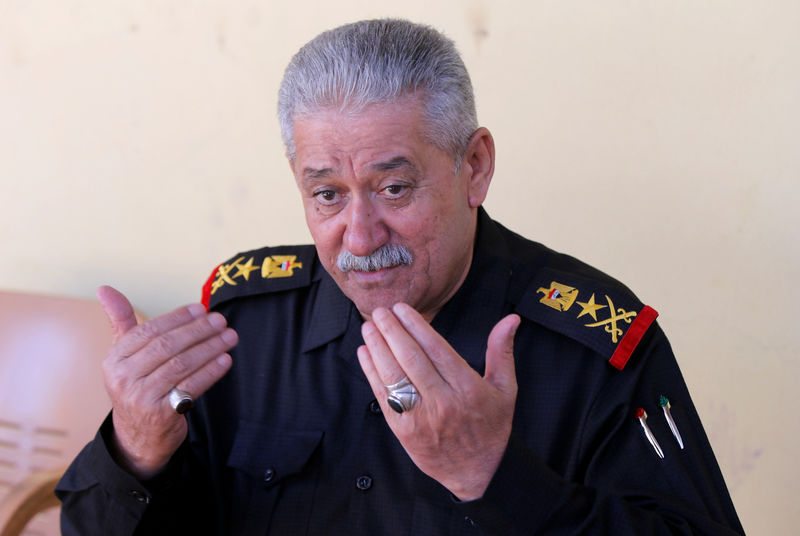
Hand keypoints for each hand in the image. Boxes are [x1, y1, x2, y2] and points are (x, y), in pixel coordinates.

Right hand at [98, 286, 236, 478]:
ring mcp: (141, 398)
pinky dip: (210, 372)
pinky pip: (191, 388)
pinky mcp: (161, 415)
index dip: (177, 318)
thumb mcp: (124, 357)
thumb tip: (104, 288)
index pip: (148, 331)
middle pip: (166, 346)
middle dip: (197, 331)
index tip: (201, 309)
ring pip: (181, 365)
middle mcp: (123, 378)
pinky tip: (225, 360)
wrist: (138, 439)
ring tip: (229, 337)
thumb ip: (121, 322)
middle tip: (221, 321)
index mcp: (115, 359)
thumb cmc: (137, 387)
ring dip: (209, 348)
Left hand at [357, 303, 519, 500]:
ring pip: (394, 377)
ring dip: (377, 349)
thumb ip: (502, 351)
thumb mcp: (506, 389)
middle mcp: (443, 402)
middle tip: (381, 311)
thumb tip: (510, 319)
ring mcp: (421, 418)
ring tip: (368, 327)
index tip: (403, 308)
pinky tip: (365, 354)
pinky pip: (384, 397)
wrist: (479, 474)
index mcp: (467, 389)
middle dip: (392, 332)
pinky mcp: (404, 431)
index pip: (436, 350)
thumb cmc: (491, 427)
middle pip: (411, 360)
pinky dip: (371, 373)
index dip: (417, 326)